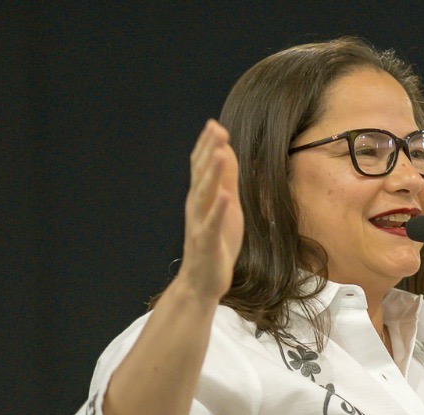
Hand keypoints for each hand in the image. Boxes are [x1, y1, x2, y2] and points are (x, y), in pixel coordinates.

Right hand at [176, 120, 243, 302]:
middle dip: (209, 151)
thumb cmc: (216, 242)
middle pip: (202, 174)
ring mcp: (200, 223)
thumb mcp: (226, 206)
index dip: (207, 146)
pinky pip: (211, 224)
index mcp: (202, 197)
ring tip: (220, 154)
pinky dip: (217, 211)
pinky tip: (225, 197)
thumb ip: (226, 180)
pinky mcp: (206, 242)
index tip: (215, 124)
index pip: (201, 167)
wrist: (203, 280)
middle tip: (216, 129)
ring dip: (213, 174)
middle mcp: (197, 206)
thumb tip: (226, 152)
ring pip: (205, 195)